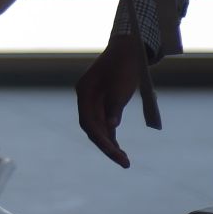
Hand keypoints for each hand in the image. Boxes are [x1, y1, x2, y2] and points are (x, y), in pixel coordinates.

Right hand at [77, 34, 147, 167]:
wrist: (128, 50)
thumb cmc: (124, 66)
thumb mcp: (121, 87)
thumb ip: (114, 106)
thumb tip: (111, 127)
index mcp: (84, 92)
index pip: (88, 122)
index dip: (101, 140)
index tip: (116, 154)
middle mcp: (86, 99)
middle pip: (92, 128)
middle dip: (106, 147)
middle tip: (124, 163)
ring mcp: (93, 100)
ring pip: (98, 127)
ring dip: (110, 143)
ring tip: (124, 160)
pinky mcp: (103, 102)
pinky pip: (104, 123)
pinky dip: (111, 135)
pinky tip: (119, 147)